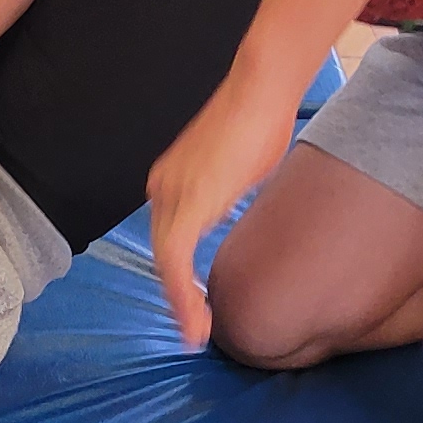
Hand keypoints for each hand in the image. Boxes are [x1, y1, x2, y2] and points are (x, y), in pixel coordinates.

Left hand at [144, 68, 305, 348]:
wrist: (259, 90)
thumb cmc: (259, 119)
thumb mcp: (239, 167)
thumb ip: (228, 191)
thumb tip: (235, 206)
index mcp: (172, 180)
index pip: (168, 237)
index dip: (179, 274)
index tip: (195, 302)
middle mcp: (163, 188)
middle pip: (162, 254)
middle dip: (177, 296)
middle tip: (195, 328)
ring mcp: (171, 195)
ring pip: (165, 264)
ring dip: (181, 303)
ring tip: (197, 332)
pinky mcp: (187, 204)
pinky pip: (175, 261)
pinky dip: (182, 294)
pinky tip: (197, 318)